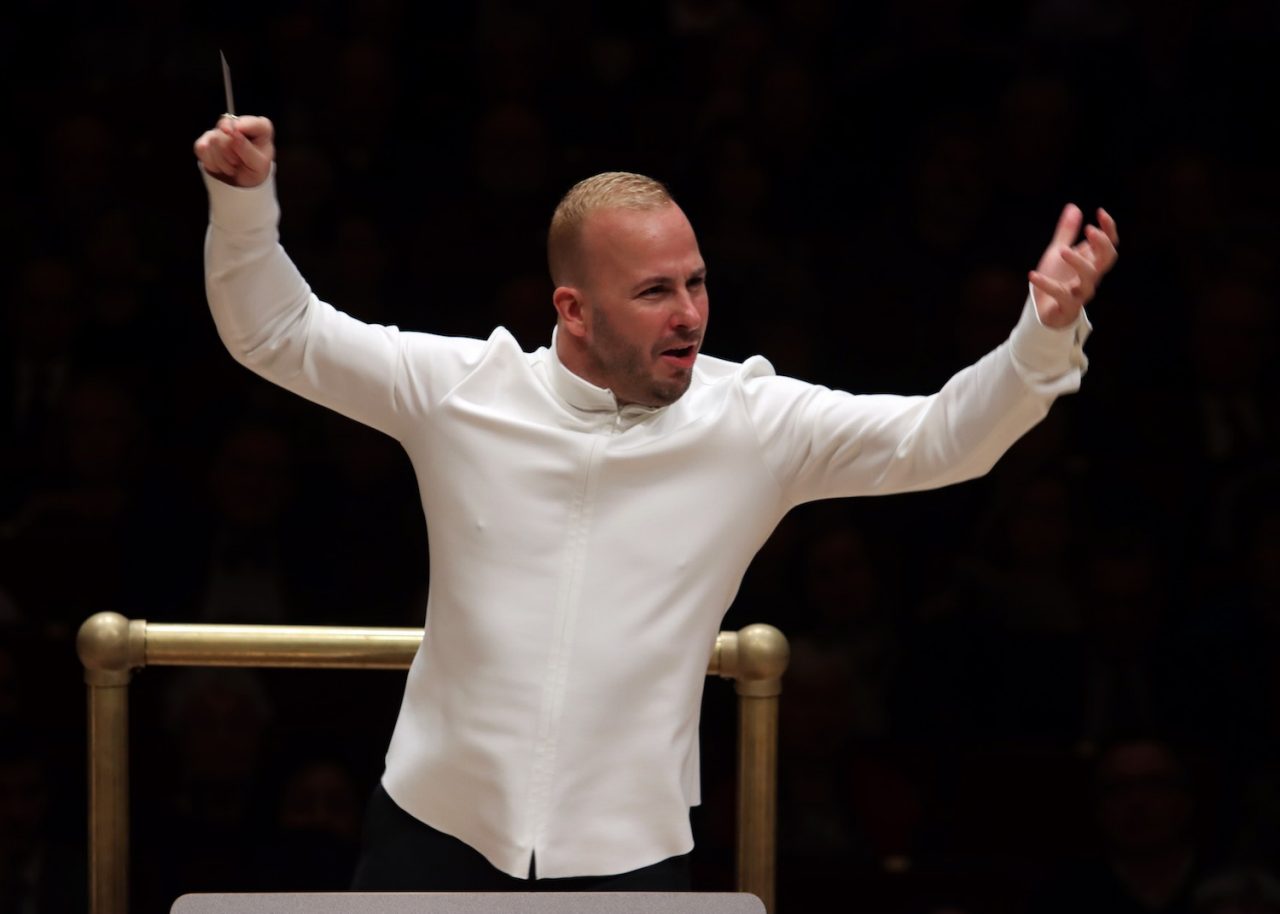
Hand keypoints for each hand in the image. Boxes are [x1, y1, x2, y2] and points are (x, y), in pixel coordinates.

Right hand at [193, 115, 274, 187]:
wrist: (244, 180)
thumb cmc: (255, 169)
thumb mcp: (258, 164)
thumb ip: (247, 149)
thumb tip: (234, 133)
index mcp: (260, 127)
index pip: (249, 122)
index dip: (239, 127)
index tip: (233, 134)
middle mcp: (239, 124)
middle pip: (226, 131)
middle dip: (231, 154)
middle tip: (239, 162)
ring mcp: (221, 130)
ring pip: (213, 141)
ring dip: (222, 161)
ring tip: (233, 165)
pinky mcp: (206, 139)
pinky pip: (202, 148)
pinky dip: (212, 163)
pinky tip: (221, 164)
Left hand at [1028, 204, 1118, 328]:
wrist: (1045, 311)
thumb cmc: (1056, 279)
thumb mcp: (1057, 253)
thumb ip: (1066, 233)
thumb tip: (1074, 207)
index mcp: (1091, 262)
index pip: (1109, 244)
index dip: (1109, 229)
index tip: (1100, 212)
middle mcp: (1091, 276)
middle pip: (1107, 259)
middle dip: (1102, 244)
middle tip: (1089, 230)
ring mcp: (1081, 292)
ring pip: (1089, 277)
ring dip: (1078, 262)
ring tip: (1061, 250)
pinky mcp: (1067, 305)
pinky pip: (1061, 295)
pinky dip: (1046, 284)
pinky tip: (1032, 274)